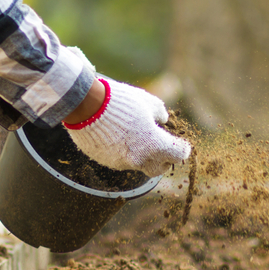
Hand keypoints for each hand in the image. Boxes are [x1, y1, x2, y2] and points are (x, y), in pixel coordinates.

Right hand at [64, 78, 190, 177]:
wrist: (86, 106)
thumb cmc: (121, 101)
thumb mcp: (147, 101)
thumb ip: (160, 113)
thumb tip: (163, 121)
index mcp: (155, 145)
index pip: (179, 155)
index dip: (182, 148)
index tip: (181, 143)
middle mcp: (140, 159)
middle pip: (159, 168)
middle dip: (163, 159)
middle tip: (161, 146)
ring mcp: (122, 163)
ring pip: (139, 165)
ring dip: (142, 155)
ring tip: (136, 137)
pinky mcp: (108, 163)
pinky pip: (122, 162)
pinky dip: (124, 153)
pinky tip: (118, 138)